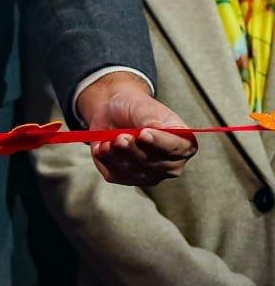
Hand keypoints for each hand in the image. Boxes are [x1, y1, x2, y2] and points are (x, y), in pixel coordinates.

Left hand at [76, 72, 196, 185]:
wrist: (112, 112)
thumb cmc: (135, 108)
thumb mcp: (146, 107)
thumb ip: (152, 120)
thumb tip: (154, 129)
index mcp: (184, 145)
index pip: (176, 150)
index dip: (159, 143)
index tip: (143, 133)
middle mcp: (170, 165)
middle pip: (152, 164)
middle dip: (133, 149)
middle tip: (120, 137)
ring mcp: (149, 175)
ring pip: (132, 171)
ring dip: (117, 154)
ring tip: (109, 140)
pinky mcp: (126, 178)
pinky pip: (115, 174)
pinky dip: (105, 159)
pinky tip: (102, 147)